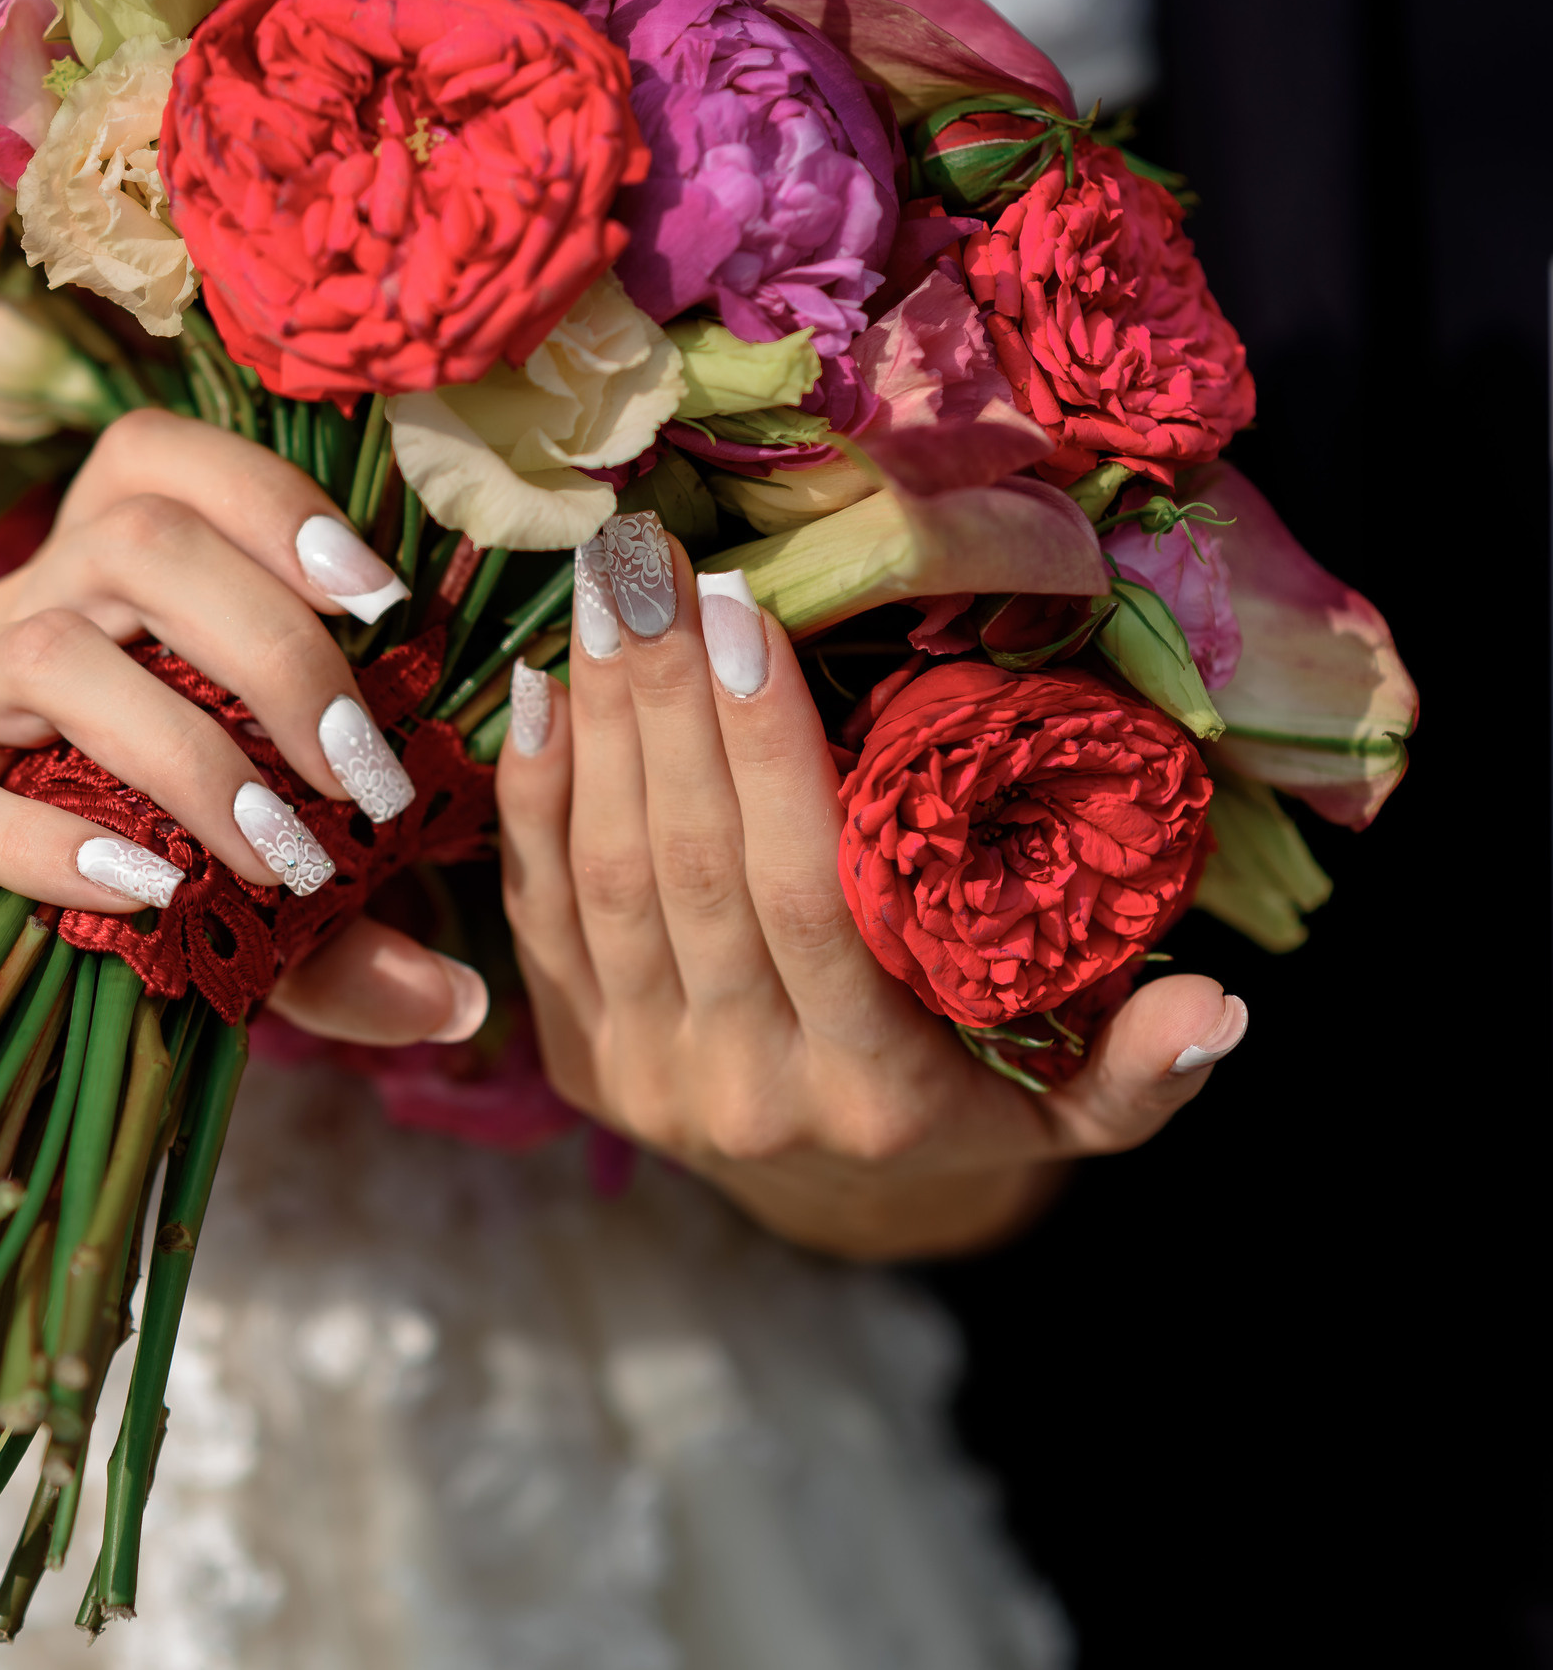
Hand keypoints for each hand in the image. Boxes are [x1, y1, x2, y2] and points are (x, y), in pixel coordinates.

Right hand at [0, 409, 487, 1046]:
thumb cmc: (80, 894)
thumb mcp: (229, 906)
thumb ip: (337, 940)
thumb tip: (463, 1003)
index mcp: (92, 591)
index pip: (162, 464)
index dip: (277, 503)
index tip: (383, 602)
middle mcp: (10, 616)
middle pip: (135, 543)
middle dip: (277, 650)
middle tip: (365, 780)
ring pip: (49, 652)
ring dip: (191, 752)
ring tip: (276, 859)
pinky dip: (55, 845)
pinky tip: (150, 896)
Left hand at [496, 519, 1249, 1259]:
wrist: (829, 1192)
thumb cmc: (967, 1103)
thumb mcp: (1072, 1107)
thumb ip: (1142, 1068)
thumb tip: (1222, 1002)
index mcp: (872, 1096)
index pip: (802, 899)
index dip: (764, 756)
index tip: (743, 615)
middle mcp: (742, 1093)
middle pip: (688, 871)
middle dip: (665, 705)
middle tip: (652, 565)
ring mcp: (643, 1077)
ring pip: (602, 881)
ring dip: (599, 728)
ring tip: (604, 593)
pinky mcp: (574, 1055)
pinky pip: (538, 912)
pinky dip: (533, 798)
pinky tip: (542, 690)